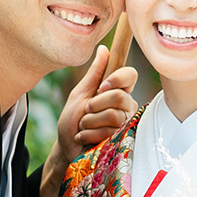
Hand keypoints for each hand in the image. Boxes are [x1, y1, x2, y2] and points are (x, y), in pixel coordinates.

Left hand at [43, 49, 138, 196]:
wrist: (66, 147)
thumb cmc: (72, 120)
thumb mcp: (79, 94)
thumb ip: (93, 74)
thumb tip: (103, 49)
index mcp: (116, 91)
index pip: (130, 75)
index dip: (118, 78)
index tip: (101, 86)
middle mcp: (126, 106)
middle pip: (120, 96)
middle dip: (95, 104)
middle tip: (86, 112)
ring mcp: (125, 124)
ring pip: (114, 114)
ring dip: (90, 121)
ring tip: (83, 126)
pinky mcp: (121, 140)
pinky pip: (109, 131)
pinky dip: (90, 133)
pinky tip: (85, 137)